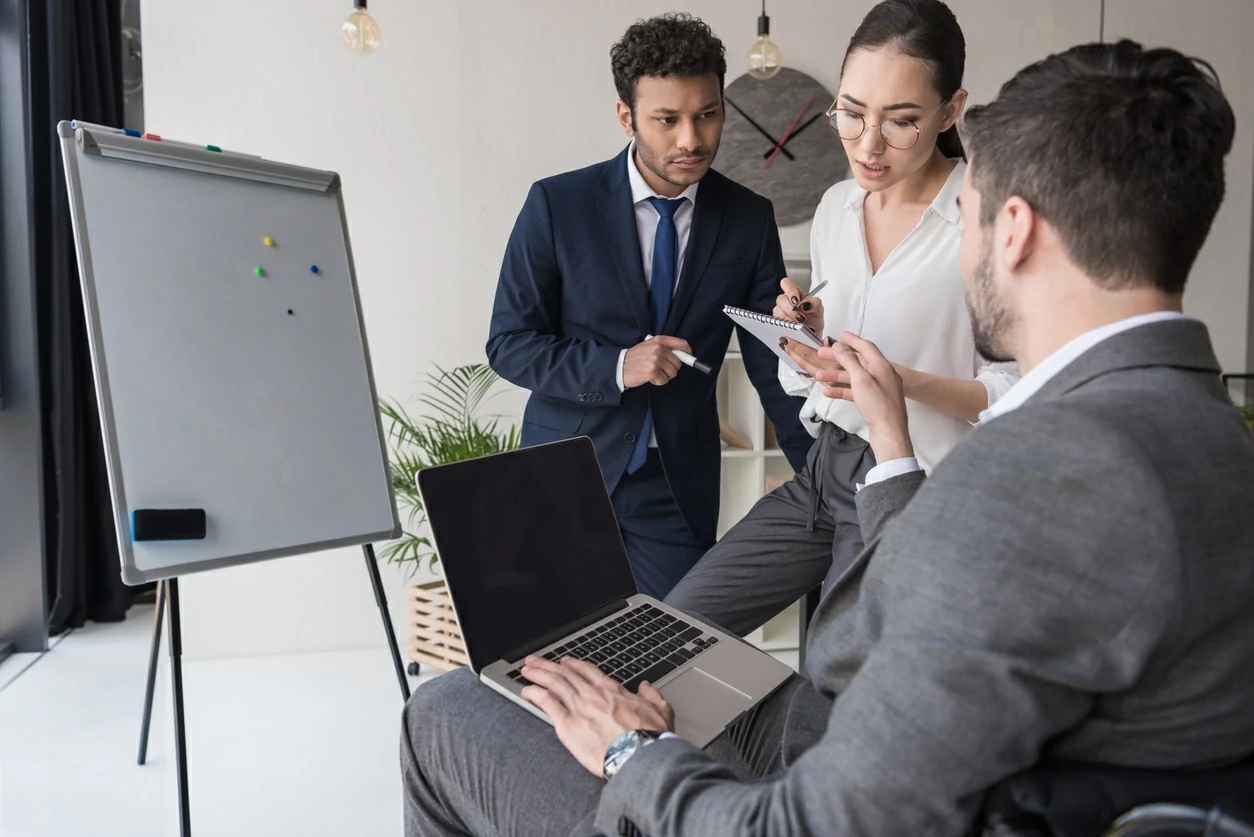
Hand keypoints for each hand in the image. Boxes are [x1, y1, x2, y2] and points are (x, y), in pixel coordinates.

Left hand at [520, 655, 674, 777]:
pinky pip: (547, 703)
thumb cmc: (651, 738)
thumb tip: (647, 687)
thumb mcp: (661, 710)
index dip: (574, 665)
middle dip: (548, 665)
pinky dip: (535, 694)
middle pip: (565, 673)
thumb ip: (652, 696)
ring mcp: (579, 707)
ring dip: (538, 674)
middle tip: (534, 661)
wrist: (640, 755)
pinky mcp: (568, 724)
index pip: (588, 672)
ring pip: (553, 683)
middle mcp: (593, 694)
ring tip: (526, 670)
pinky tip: (526, 690)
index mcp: (613, 690)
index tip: (565, 662)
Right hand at [623, 336, 692, 388]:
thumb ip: (664, 348)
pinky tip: (649, 377)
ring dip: (664, 376)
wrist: (620, 367)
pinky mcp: (653, 372)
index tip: (688, 357)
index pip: (682, 344)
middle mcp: (659, 348)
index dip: (688, 353)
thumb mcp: (649, 346)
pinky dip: (658, 382)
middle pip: (678, 363)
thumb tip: (682, 354)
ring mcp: (656, 360)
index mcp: (659, 340)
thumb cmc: (635, 358)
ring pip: (673, 373)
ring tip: (653, 372)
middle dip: (671, 369)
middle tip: (660, 369)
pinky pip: (664, 380)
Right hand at [773, 277, 823, 335]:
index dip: (790, 291)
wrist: (812, 334)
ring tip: (799, 325)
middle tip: (801, 318)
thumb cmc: (814, 319)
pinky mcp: (777, 322)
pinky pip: (777, 322)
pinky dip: (786, 326)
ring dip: (789, 319)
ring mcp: (779, 311)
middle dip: (791, 309)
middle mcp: (785, 300)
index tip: (797, 301)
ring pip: (778, 311)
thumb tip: (806, 304)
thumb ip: (815, 303)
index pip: (786, 283)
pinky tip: (793, 329)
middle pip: (781, 299)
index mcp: (795, 292)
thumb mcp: (819, 310)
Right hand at [783, 332, 913, 462]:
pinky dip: (843, 390)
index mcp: (882, 366)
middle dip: (839, 358)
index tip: (841, 334)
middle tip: (822, 353)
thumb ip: (849, 361)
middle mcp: (882, 375)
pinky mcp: (874, 402)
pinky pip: (857, 391)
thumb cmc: (877, 404)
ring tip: (819, 375)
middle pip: (858, 362)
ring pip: (855, 378)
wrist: (889, 433)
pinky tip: (829, 392)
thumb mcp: (861, 379)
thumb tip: (839, 346)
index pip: (866, 347)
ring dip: (837, 376)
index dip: (853, 340)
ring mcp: (879, 389)